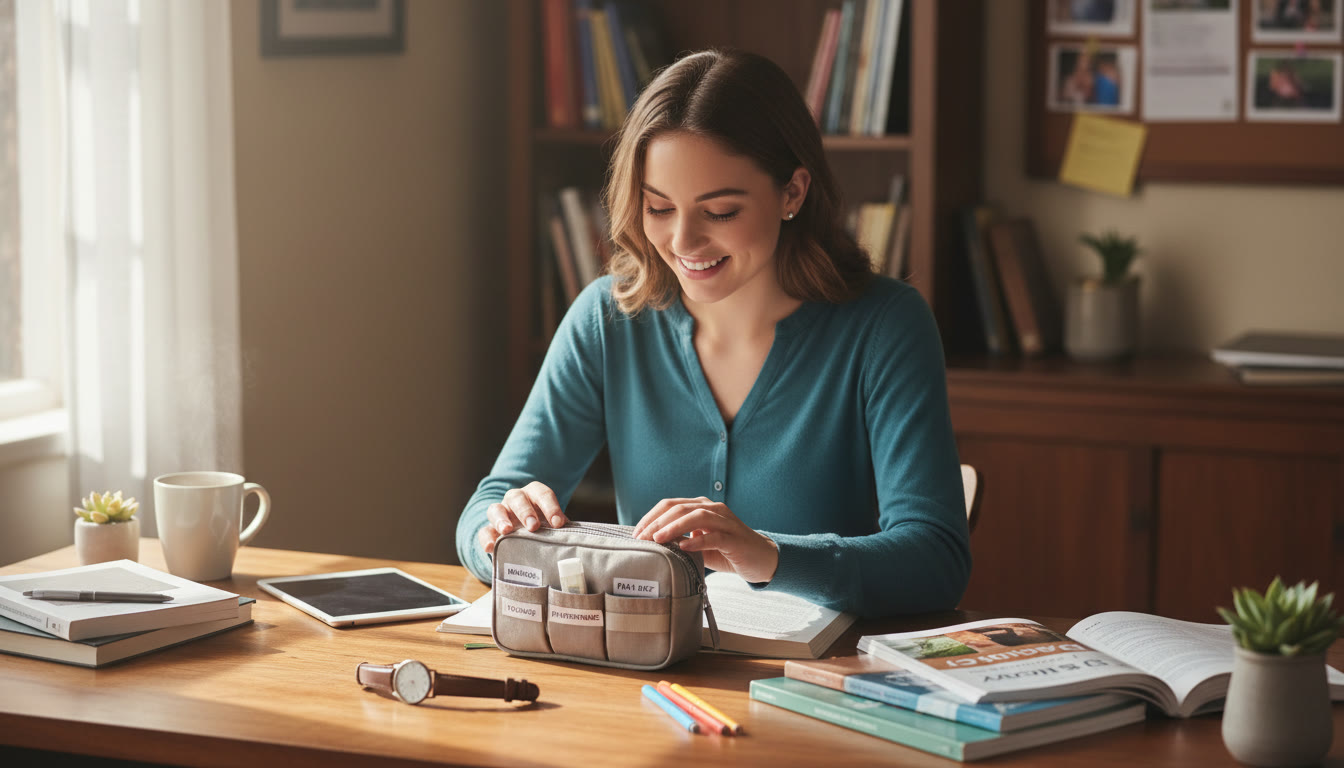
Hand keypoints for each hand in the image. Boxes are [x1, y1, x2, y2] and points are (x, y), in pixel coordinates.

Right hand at [476, 481, 568, 556]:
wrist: (523, 537)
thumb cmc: (544, 528)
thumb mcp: (552, 524)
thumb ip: (561, 528)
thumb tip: (576, 538)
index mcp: (534, 494)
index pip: (542, 494)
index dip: (551, 507)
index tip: (559, 523)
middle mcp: (515, 499)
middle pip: (517, 498)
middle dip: (526, 511)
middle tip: (534, 526)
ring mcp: (500, 513)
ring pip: (495, 509)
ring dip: (501, 519)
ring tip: (508, 531)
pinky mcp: (489, 529)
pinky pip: (483, 531)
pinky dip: (486, 538)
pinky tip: (491, 547)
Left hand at [633, 497, 778, 583]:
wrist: (760, 559)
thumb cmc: (726, 551)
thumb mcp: (698, 544)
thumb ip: (679, 540)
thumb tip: (651, 545)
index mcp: (701, 507)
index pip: (670, 505)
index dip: (651, 517)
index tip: (636, 532)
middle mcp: (712, 509)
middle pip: (679, 508)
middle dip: (657, 522)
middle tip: (641, 538)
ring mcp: (725, 522)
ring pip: (696, 516)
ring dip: (674, 526)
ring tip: (658, 539)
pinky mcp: (734, 537)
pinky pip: (714, 536)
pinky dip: (697, 540)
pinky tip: (684, 546)